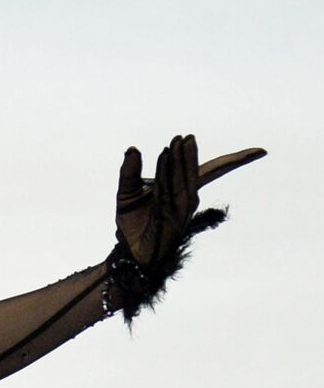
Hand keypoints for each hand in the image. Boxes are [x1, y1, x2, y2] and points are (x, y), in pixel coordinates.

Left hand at [115, 134, 265, 266]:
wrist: (130, 250)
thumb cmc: (133, 221)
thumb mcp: (127, 192)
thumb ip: (129, 171)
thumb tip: (132, 148)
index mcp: (183, 188)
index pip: (212, 170)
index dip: (234, 161)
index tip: (259, 151)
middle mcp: (187, 197)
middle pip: (195, 171)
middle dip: (191, 153)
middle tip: (187, 136)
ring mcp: (181, 208)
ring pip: (183, 180)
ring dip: (182, 160)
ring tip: (179, 141)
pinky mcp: (172, 217)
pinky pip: (169, 191)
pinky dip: (166, 173)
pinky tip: (164, 158)